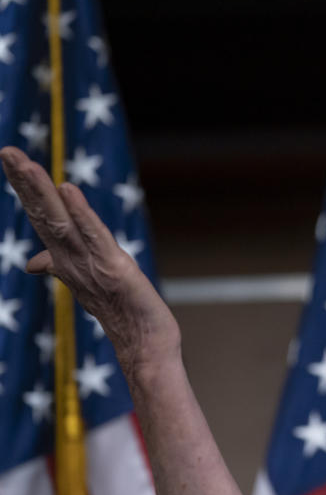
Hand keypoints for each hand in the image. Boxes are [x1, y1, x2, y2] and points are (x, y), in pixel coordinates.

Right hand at [0, 146, 178, 368]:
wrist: (144, 345)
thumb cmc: (120, 314)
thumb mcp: (88, 282)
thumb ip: (59, 266)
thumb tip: (32, 262)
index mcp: (67, 258)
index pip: (42, 217)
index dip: (26, 189)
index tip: (11, 158)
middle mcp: (73, 259)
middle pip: (44, 215)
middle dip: (26, 182)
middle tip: (7, 149)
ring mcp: (90, 263)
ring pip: (61, 222)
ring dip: (43, 192)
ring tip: (26, 163)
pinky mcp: (114, 268)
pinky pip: (94, 237)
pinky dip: (81, 213)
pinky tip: (68, 190)